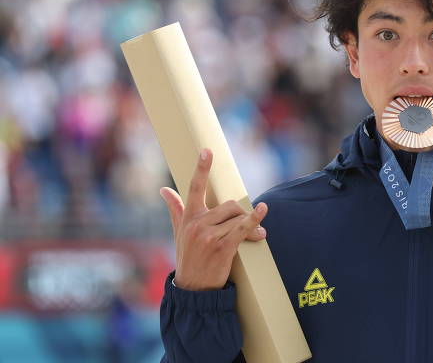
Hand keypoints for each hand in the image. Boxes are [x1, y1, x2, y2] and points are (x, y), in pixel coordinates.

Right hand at [159, 148, 267, 290]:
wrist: (193, 289)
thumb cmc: (188, 257)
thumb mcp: (179, 232)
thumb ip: (175, 209)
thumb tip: (163, 190)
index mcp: (188, 217)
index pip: (194, 188)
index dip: (201, 168)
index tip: (207, 151)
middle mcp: (197, 224)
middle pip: (229, 205)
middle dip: (241, 213)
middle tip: (248, 224)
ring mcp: (209, 236)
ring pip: (237, 216)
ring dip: (250, 224)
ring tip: (257, 233)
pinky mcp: (222, 248)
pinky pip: (242, 228)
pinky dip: (255, 220)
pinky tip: (262, 211)